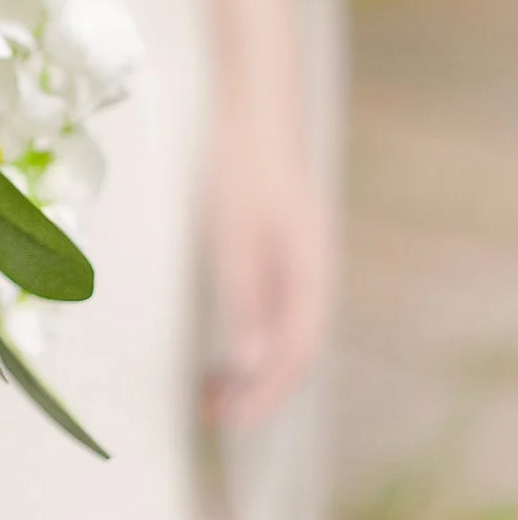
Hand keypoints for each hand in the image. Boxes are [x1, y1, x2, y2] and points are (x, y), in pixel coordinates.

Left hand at [201, 114, 333, 426]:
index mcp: (309, 273)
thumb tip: (248, 364)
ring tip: (208, 382)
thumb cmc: (241, 161)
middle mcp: (311, 269)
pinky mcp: (280, 237)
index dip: (263, 396)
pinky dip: (248, 329)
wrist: (255, 96)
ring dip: (250, 362)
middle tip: (207, 410)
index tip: (224, 423)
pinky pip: (272, 301)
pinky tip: (220, 328)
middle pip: (292, 348)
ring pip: (283, 326)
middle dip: (254, 388)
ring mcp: (298, 252)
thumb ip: (243, 295)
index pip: (294, 355)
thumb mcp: (234, 231)